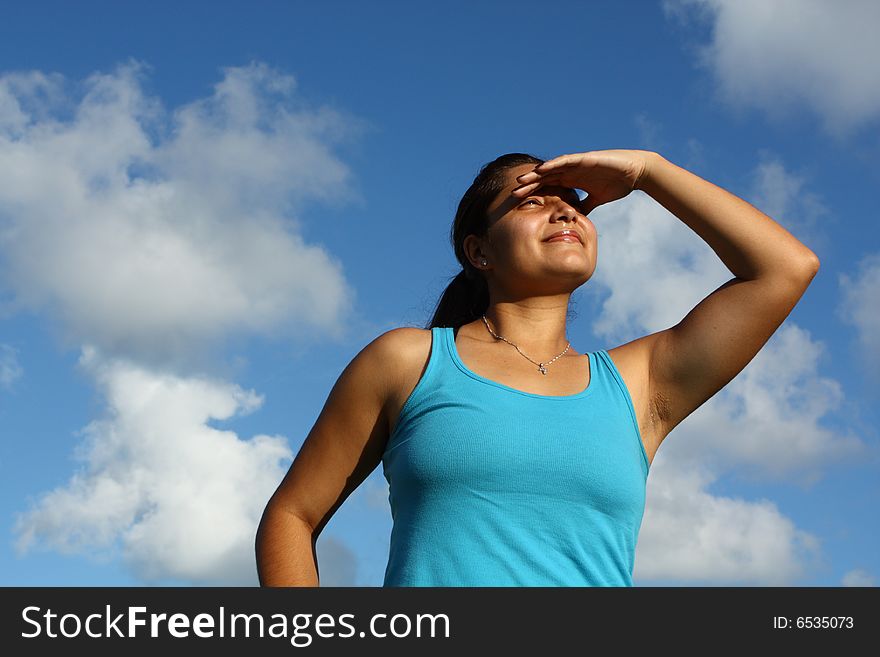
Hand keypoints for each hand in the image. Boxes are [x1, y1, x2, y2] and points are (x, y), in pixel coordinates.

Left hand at [512, 149, 655, 214]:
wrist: (636, 172)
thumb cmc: (618, 184)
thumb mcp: (596, 200)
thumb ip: (585, 207)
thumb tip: (576, 219)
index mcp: (572, 180)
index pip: (548, 187)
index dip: (533, 194)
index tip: (519, 205)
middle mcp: (571, 171)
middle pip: (544, 178)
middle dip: (529, 186)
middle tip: (512, 195)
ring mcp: (576, 163)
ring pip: (551, 168)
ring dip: (535, 174)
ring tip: (521, 181)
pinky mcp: (585, 158)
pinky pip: (566, 160)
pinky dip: (553, 164)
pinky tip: (541, 169)